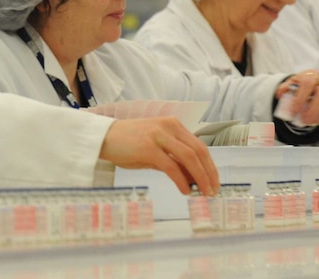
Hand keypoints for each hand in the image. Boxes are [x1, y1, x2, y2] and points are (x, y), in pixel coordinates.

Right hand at [99, 117, 219, 195]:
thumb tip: (193, 178)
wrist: (103, 138)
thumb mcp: (155, 149)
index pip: (199, 146)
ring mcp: (159, 136)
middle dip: (209, 173)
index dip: (210, 165)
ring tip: (203, 193)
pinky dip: (182, 180)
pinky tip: (185, 191)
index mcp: (173, 125)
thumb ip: (174, 159)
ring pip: (189, 157)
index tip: (214, 181)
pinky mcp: (148, 148)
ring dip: (200, 177)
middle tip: (213, 191)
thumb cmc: (128, 144)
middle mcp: (169, 127)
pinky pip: (171, 167)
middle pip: (198, 151)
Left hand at [274, 70, 318, 125]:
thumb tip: (279, 94)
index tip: (293, 111)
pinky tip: (315, 121)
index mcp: (313, 75)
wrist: (317, 83)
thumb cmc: (302, 84)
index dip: (300, 98)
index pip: (308, 83)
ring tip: (307, 122)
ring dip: (317, 116)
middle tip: (302, 120)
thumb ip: (285, 87)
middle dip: (312, 110)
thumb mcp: (293, 82)